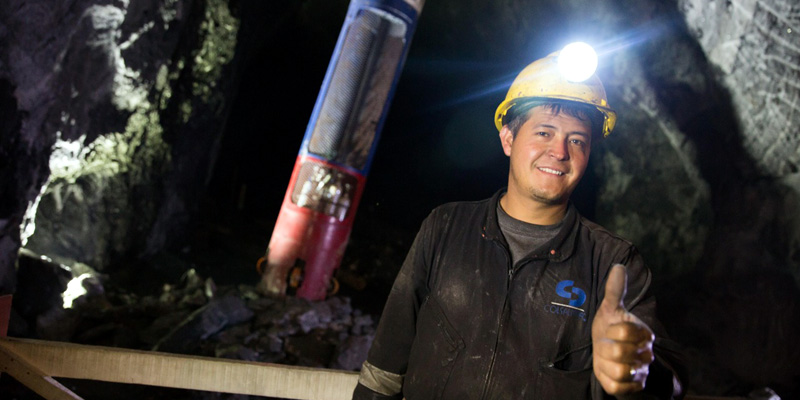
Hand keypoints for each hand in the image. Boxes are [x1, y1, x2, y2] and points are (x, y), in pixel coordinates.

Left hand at [591, 264, 654, 394]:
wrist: (609, 353)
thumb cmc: (609, 327)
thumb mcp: (610, 308)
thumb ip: (614, 289)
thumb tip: (618, 266)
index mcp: (643, 332)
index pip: (625, 331)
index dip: (611, 330)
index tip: (610, 330)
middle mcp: (646, 353)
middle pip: (620, 352)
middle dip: (605, 348)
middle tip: (604, 346)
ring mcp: (640, 370)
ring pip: (619, 372)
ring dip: (605, 365)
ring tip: (606, 359)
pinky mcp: (632, 387)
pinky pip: (618, 388)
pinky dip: (609, 381)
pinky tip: (608, 371)